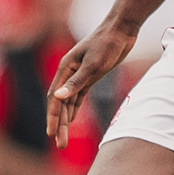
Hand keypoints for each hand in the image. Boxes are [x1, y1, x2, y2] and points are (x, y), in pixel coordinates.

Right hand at [45, 25, 136, 147]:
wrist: (122, 29)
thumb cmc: (107, 44)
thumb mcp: (93, 64)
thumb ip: (76, 82)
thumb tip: (58, 97)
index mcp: (65, 69)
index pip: (55, 98)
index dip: (53, 117)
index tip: (51, 134)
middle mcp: (69, 73)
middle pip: (60, 104)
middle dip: (59, 125)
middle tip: (60, 145)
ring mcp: (79, 75)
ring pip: (69, 102)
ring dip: (66, 121)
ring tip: (64, 140)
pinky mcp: (90, 76)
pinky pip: (78, 97)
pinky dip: (74, 109)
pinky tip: (72, 121)